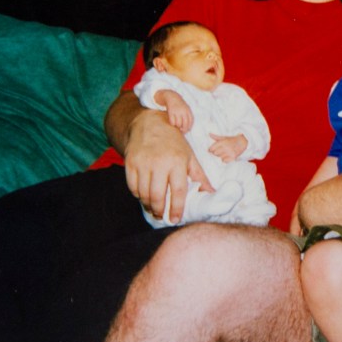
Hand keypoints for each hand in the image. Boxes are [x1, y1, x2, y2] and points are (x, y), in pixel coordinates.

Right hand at [123, 104, 212, 222]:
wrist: (149, 123)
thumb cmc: (173, 141)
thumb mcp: (189, 155)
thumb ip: (199, 175)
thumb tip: (211, 192)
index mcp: (177, 161)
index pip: (177, 191)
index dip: (176, 208)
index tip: (175, 219)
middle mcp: (159, 162)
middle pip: (158, 196)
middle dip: (159, 210)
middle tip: (161, 216)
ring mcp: (143, 163)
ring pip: (144, 193)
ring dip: (148, 205)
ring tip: (153, 209)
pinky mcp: (130, 162)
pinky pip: (132, 186)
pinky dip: (138, 195)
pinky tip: (143, 196)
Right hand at [155, 89, 193, 132]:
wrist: (172, 96)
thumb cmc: (179, 105)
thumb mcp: (186, 108)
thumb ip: (188, 116)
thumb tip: (189, 129)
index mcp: (188, 110)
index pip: (191, 121)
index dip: (189, 127)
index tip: (187, 130)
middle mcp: (183, 111)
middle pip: (185, 124)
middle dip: (184, 129)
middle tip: (181, 131)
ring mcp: (177, 112)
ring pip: (178, 124)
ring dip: (177, 126)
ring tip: (176, 125)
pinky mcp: (171, 112)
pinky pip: (172, 122)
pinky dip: (172, 124)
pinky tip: (172, 122)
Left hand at [208, 133, 246, 161]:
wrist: (242, 142)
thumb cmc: (232, 140)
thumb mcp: (224, 137)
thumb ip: (216, 137)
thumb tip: (209, 134)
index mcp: (223, 142)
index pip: (212, 149)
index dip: (211, 149)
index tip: (212, 149)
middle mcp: (226, 147)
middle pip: (215, 153)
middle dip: (216, 152)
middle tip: (219, 150)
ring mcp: (230, 153)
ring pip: (220, 157)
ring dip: (221, 156)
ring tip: (224, 153)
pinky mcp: (233, 157)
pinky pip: (224, 161)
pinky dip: (225, 159)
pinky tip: (227, 156)